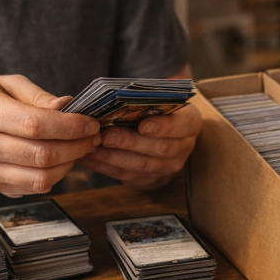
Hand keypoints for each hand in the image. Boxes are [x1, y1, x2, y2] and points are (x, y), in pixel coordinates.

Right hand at [0, 75, 101, 195]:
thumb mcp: (5, 84)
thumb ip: (38, 96)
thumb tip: (68, 107)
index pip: (36, 125)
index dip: (70, 126)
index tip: (90, 123)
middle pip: (42, 155)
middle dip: (77, 146)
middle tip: (92, 137)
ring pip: (41, 178)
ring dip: (70, 165)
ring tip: (79, 148)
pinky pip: (34, 188)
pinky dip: (55, 176)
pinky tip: (60, 160)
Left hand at [77, 103, 201, 189]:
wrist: (161, 130)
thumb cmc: (155, 108)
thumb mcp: (158, 98)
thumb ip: (143, 98)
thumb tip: (114, 98)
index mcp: (190, 122)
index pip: (182, 125)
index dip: (163, 127)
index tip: (142, 124)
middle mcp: (184, 147)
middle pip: (159, 149)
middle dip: (129, 143)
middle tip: (106, 135)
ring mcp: (169, 167)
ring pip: (141, 166)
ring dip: (112, 157)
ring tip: (91, 146)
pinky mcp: (151, 180)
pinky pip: (127, 176)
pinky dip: (105, 167)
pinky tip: (88, 157)